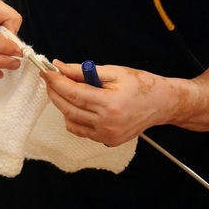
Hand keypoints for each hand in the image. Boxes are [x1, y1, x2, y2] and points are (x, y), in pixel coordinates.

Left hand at [43, 61, 169, 145]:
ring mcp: (107, 135)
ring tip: (67, 90)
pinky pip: (82, 130)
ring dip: (63, 105)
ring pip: (72, 122)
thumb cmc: (141, 85)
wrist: (161, 104)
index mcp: (111, 104)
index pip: (74, 94)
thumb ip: (85, 71)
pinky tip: (79, 105)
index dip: (57, 82)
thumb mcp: (114, 72)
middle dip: (54, 93)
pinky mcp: (108, 141)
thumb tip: (61, 67)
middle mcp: (107, 123)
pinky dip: (74, 117)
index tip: (47, 72)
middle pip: (68, 109)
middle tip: (49, 79)